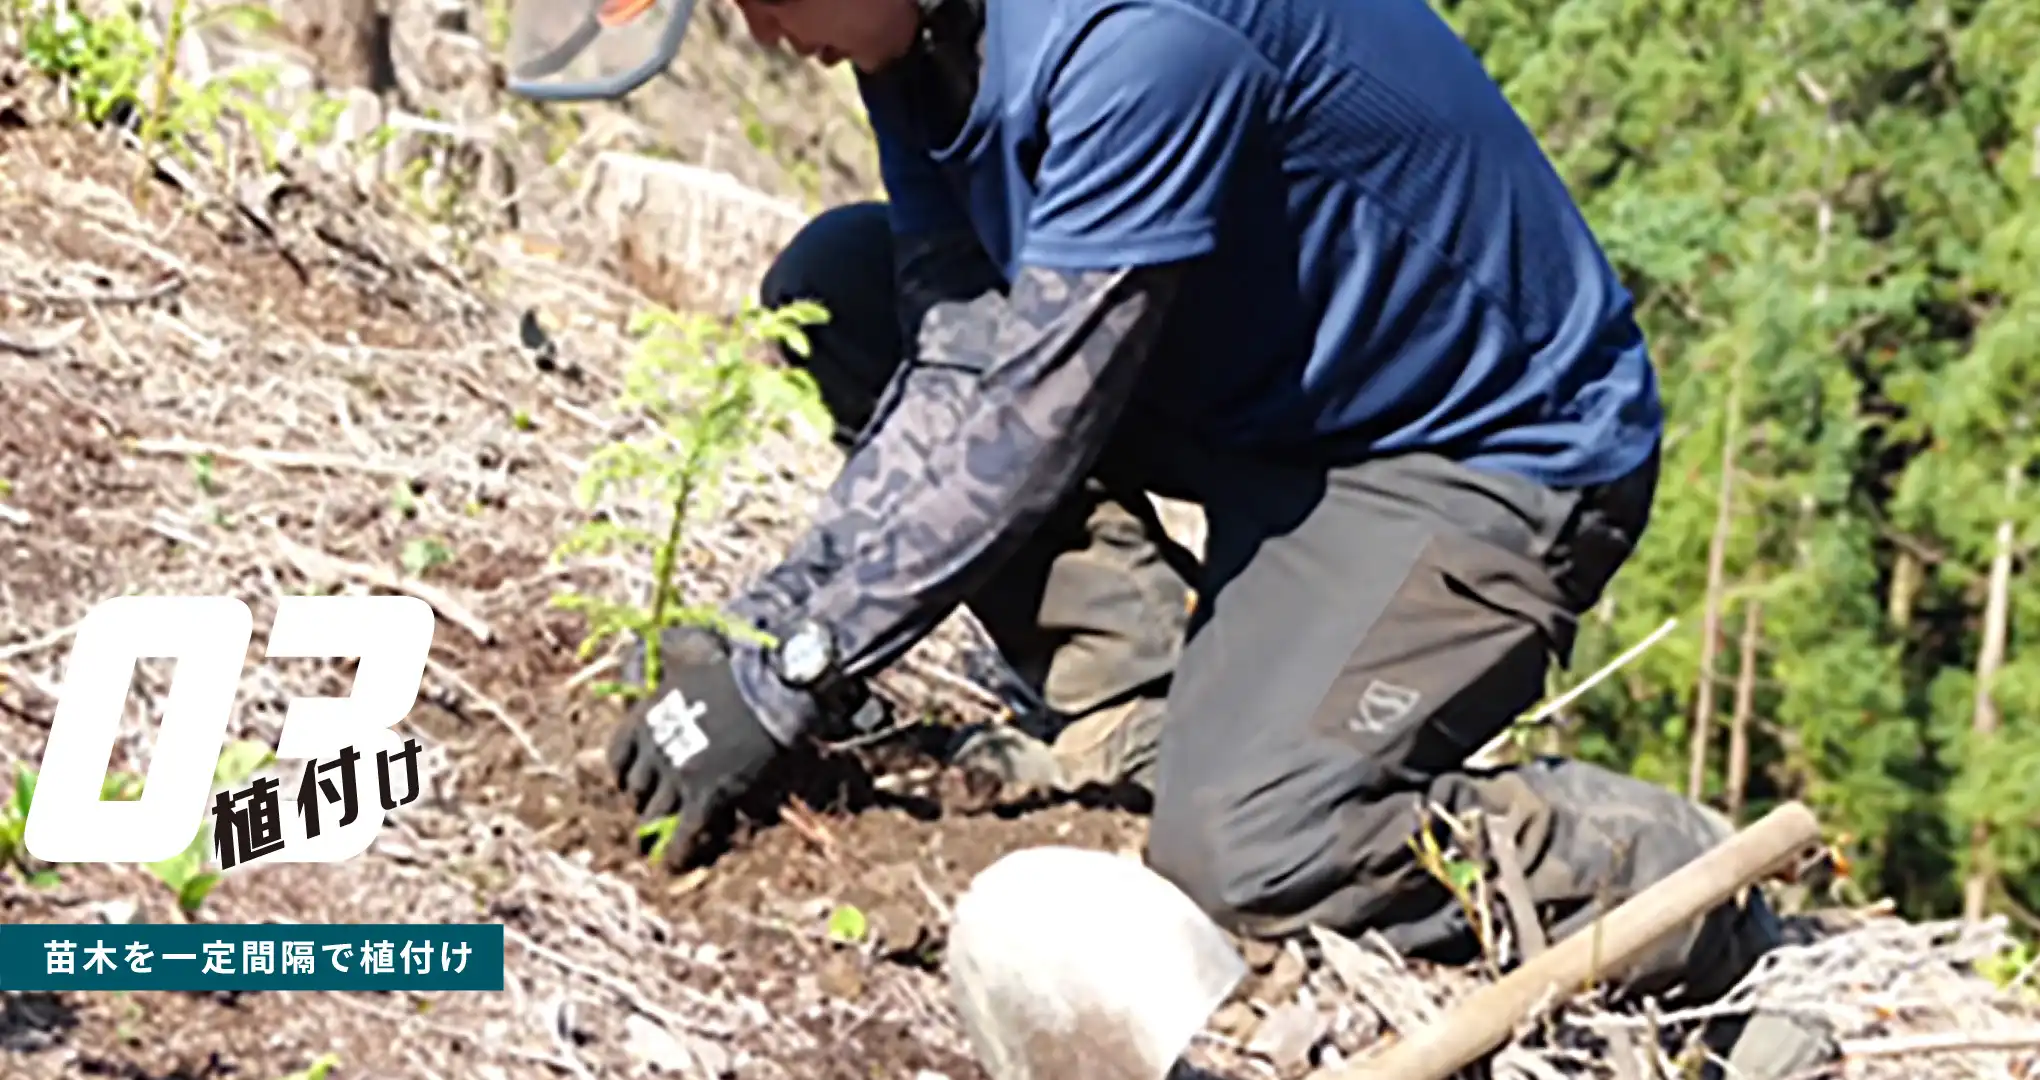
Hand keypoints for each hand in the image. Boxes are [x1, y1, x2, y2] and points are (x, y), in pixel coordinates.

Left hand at [608, 626, 782, 869]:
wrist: (770, 686)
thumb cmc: (736, 666)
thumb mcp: (689, 652)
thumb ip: (664, 656)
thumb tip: (642, 642)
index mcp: (645, 715)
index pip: (618, 754)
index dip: (624, 774)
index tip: (631, 783)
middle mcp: (654, 747)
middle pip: (638, 788)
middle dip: (644, 801)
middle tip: (653, 813)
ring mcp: (677, 773)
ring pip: (655, 813)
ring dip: (655, 831)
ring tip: (656, 846)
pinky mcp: (705, 795)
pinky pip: (682, 833)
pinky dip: (675, 852)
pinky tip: (673, 865)